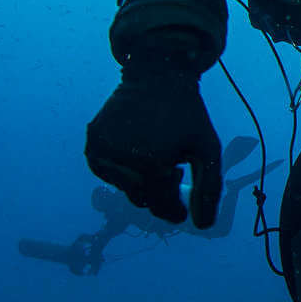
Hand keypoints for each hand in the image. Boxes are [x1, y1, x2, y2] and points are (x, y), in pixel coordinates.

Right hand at [85, 70, 222, 228]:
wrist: (156, 75)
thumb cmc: (187, 114)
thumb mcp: (208, 148)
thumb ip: (209, 188)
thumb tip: (202, 226)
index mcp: (150, 163)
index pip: (160, 204)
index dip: (173, 211)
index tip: (180, 213)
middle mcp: (121, 160)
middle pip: (143, 197)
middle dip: (161, 190)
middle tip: (174, 169)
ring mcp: (102, 152)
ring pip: (125, 187)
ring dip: (142, 179)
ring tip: (157, 152)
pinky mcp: (92, 145)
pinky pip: (109, 173)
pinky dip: (125, 169)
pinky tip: (139, 147)